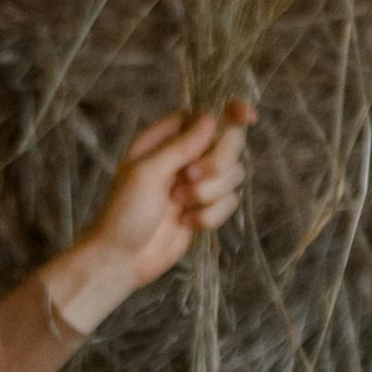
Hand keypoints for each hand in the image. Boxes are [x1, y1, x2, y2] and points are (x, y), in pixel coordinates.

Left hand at [42, 104, 253, 338]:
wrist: (123, 259)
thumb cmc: (124, 213)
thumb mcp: (147, 173)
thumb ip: (180, 146)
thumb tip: (212, 119)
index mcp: (165, 138)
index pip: (206, 114)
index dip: (230, 112)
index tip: (248, 117)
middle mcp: (185, 156)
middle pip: (229, 142)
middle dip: (217, 162)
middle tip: (191, 178)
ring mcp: (198, 183)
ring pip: (234, 174)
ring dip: (210, 193)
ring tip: (179, 205)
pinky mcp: (207, 208)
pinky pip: (230, 202)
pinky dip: (210, 216)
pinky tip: (185, 223)